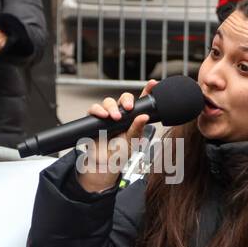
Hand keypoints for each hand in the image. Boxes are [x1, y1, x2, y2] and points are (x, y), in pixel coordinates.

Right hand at [74, 79, 157, 194]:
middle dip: (126, 100)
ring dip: (112, 107)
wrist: (104, 163)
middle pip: (123, 98)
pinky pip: (94, 109)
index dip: (147, 91)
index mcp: (133, 117)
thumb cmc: (120, 152)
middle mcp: (120, 114)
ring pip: (108, 101)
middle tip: (129, 108)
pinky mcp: (94, 118)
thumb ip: (137, 129)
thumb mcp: (132, 141)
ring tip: (115, 117)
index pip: (141, 102)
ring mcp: (107, 115)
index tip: (153, 83)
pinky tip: (103, 115)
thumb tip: (144, 116)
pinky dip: (98, 110)